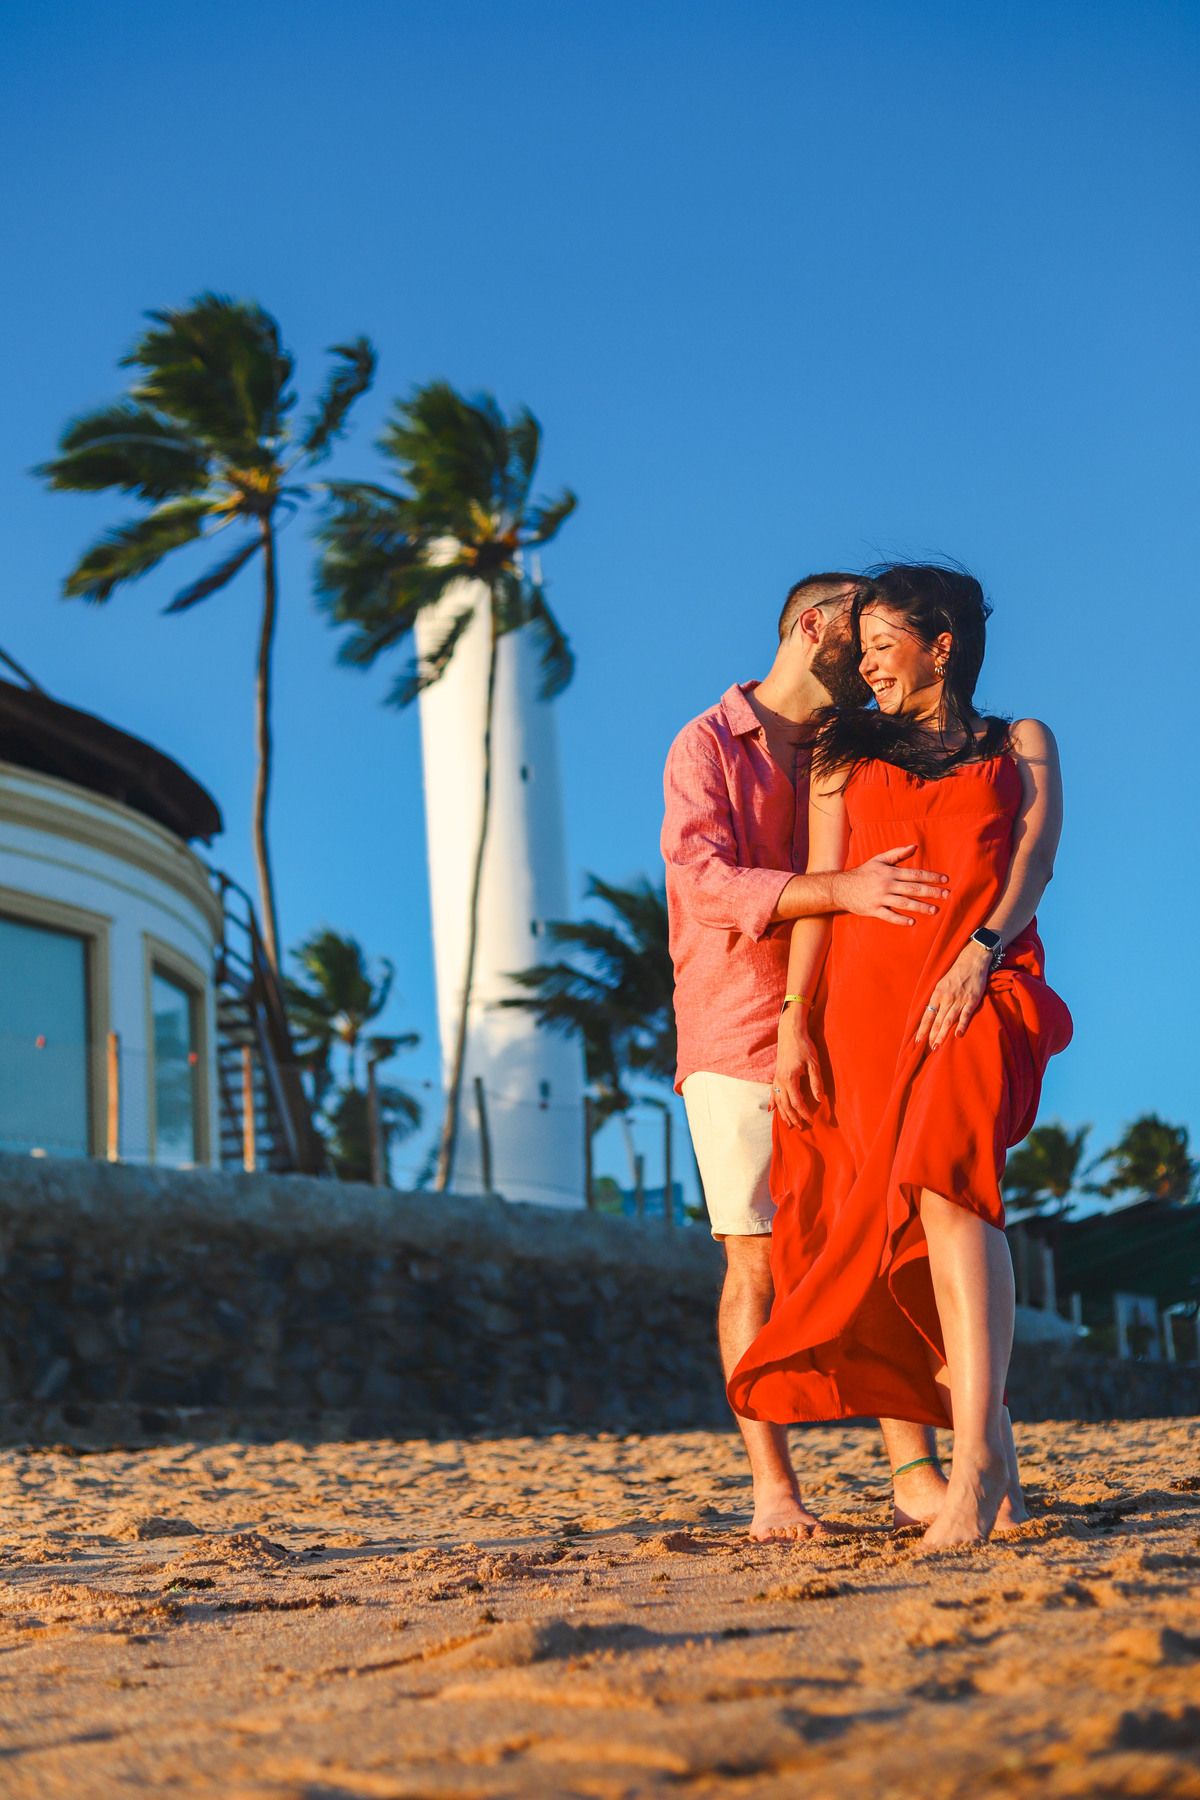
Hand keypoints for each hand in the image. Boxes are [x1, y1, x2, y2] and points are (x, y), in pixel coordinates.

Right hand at [771, 1007, 823, 1126]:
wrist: (790, 1032)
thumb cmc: (804, 1046)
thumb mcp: (814, 1063)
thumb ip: (816, 1082)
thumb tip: (819, 1099)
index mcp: (790, 1079)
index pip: (797, 1102)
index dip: (804, 1113)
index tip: (811, 1120)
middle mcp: (780, 1081)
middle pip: (785, 1105)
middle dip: (793, 1117)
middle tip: (800, 1127)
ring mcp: (776, 1078)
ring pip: (778, 1101)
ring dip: (783, 1113)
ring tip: (788, 1124)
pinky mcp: (776, 1075)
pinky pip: (773, 1092)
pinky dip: (773, 1102)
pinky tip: (772, 1110)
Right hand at [835, 847, 949, 924]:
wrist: (842, 887)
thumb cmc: (864, 873)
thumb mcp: (879, 859)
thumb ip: (897, 854)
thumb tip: (914, 847)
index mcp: (890, 872)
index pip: (915, 874)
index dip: (931, 877)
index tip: (945, 880)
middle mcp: (887, 884)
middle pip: (913, 888)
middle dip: (931, 892)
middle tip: (946, 895)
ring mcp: (880, 898)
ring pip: (904, 903)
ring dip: (920, 907)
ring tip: (934, 910)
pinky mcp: (874, 910)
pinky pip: (889, 916)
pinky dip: (900, 919)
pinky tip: (912, 922)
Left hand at [915, 940, 992, 1050]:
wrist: (972, 961)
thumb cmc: (955, 974)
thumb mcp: (941, 984)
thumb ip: (936, 999)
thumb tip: (930, 1015)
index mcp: (937, 994)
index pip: (927, 1015)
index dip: (922, 1029)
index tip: (918, 1041)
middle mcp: (946, 998)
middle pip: (937, 1021)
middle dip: (932, 1036)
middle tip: (929, 1049)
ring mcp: (959, 999)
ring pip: (948, 1020)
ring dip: (942, 1035)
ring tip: (937, 1047)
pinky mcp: (972, 1000)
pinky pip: (965, 1015)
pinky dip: (961, 1025)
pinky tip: (957, 1035)